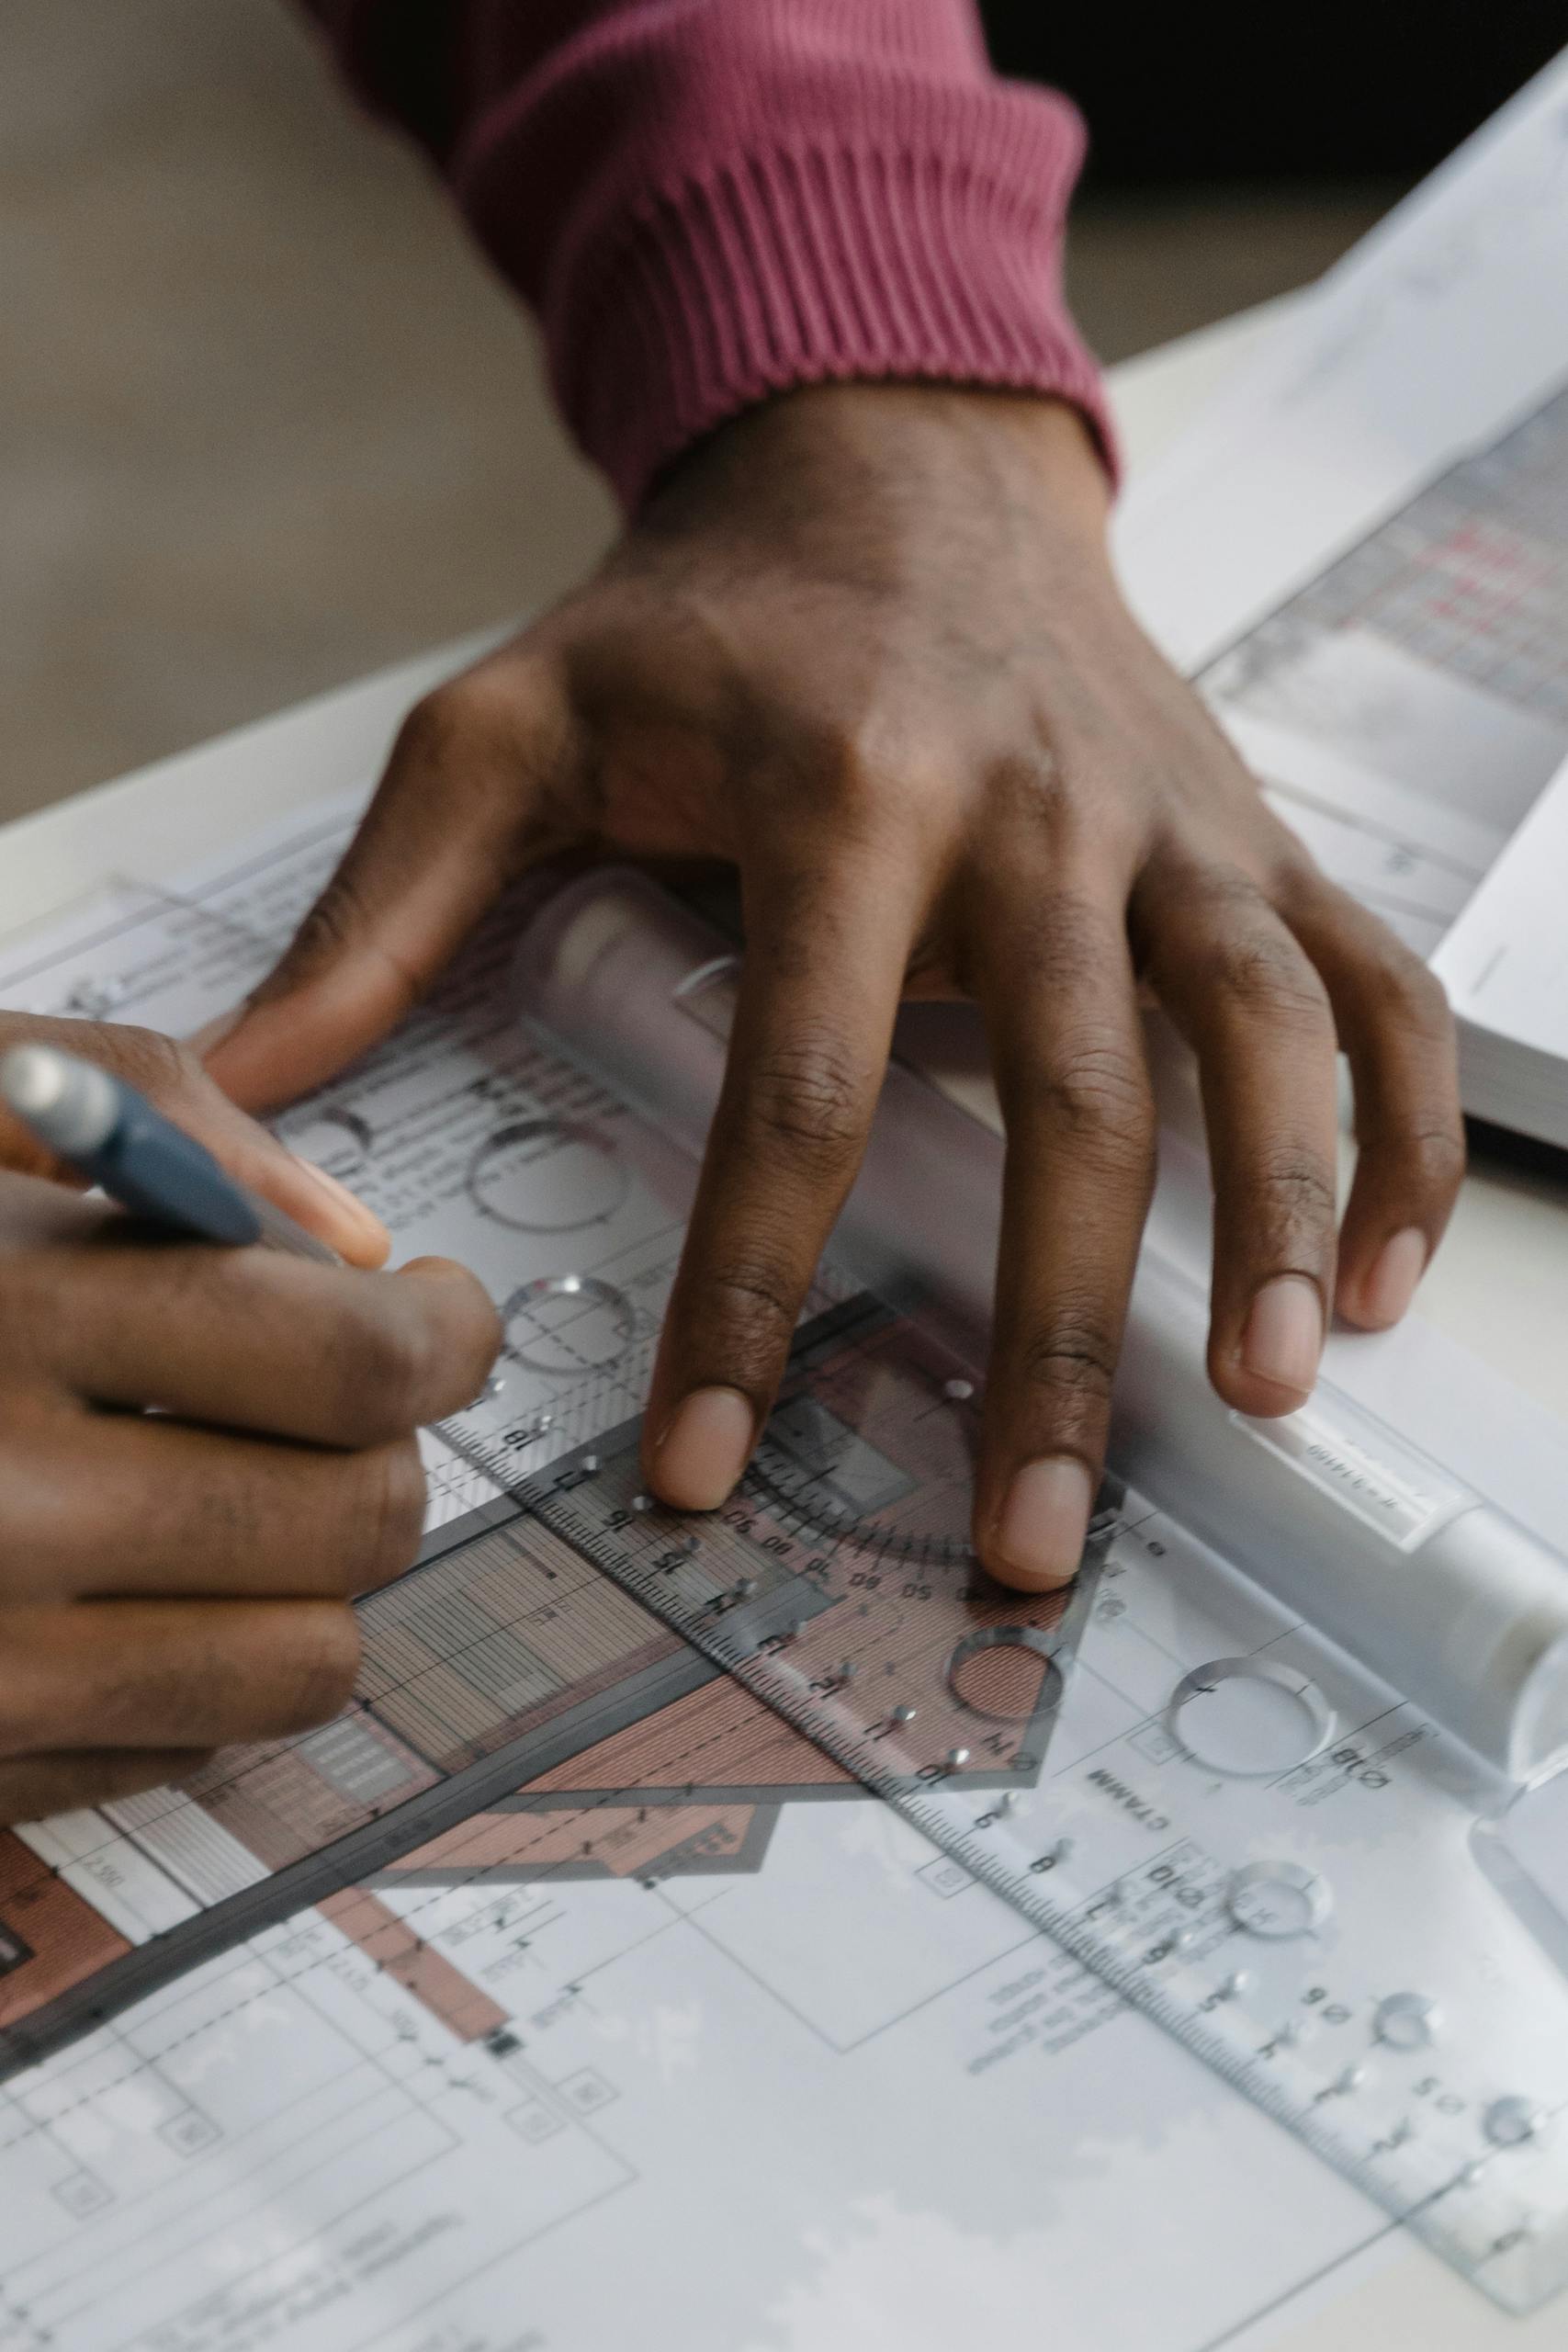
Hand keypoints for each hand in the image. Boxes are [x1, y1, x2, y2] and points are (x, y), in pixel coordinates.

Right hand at [0, 1023, 499, 1822]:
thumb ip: (155, 1116)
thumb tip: (354, 1248)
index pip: (353, 1361)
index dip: (446, 1334)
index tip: (441, 1313)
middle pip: (360, 1519)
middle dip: (386, 1450)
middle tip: (340, 1404)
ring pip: (304, 1666)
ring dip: (309, 1576)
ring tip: (234, 1496)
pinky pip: (178, 1755)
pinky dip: (191, 1676)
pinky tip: (106, 1585)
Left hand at [197, 385, 1462, 1592]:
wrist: (898, 458)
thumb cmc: (708, 615)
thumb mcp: (513, 721)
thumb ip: (385, 906)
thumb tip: (233, 1091)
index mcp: (839, 789)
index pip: (800, 1082)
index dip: (752, 1293)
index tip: (709, 1466)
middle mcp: (1032, 811)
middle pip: (1069, 1099)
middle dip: (1049, 1336)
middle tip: (1020, 1536)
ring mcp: (1167, 826)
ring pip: (1257, 1038)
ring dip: (1279, 1223)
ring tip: (1261, 1398)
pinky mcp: (1249, 840)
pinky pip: (1372, 986)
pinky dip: (1404, 1132)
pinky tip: (1383, 1276)